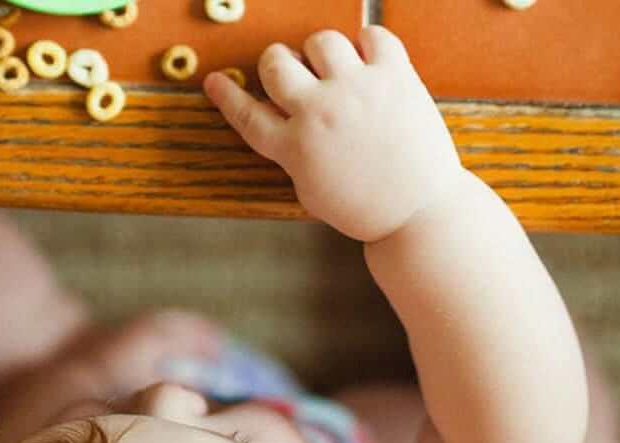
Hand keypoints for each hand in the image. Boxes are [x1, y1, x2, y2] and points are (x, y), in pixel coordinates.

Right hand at [204, 26, 463, 241]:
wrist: (420, 212)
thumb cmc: (365, 207)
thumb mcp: (310, 190)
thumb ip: (291, 152)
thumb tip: (283, 117)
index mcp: (294, 147)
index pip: (247, 113)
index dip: (227, 95)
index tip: (215, 81)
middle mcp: (319, 113)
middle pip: (276, 64)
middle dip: (276, 63)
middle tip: (289, 69)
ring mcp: (356, 91)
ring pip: (320, 41)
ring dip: (320, 51)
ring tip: (334, 67)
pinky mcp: (394, 77)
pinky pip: (372, 36)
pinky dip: (368, 44)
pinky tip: (369, 63)